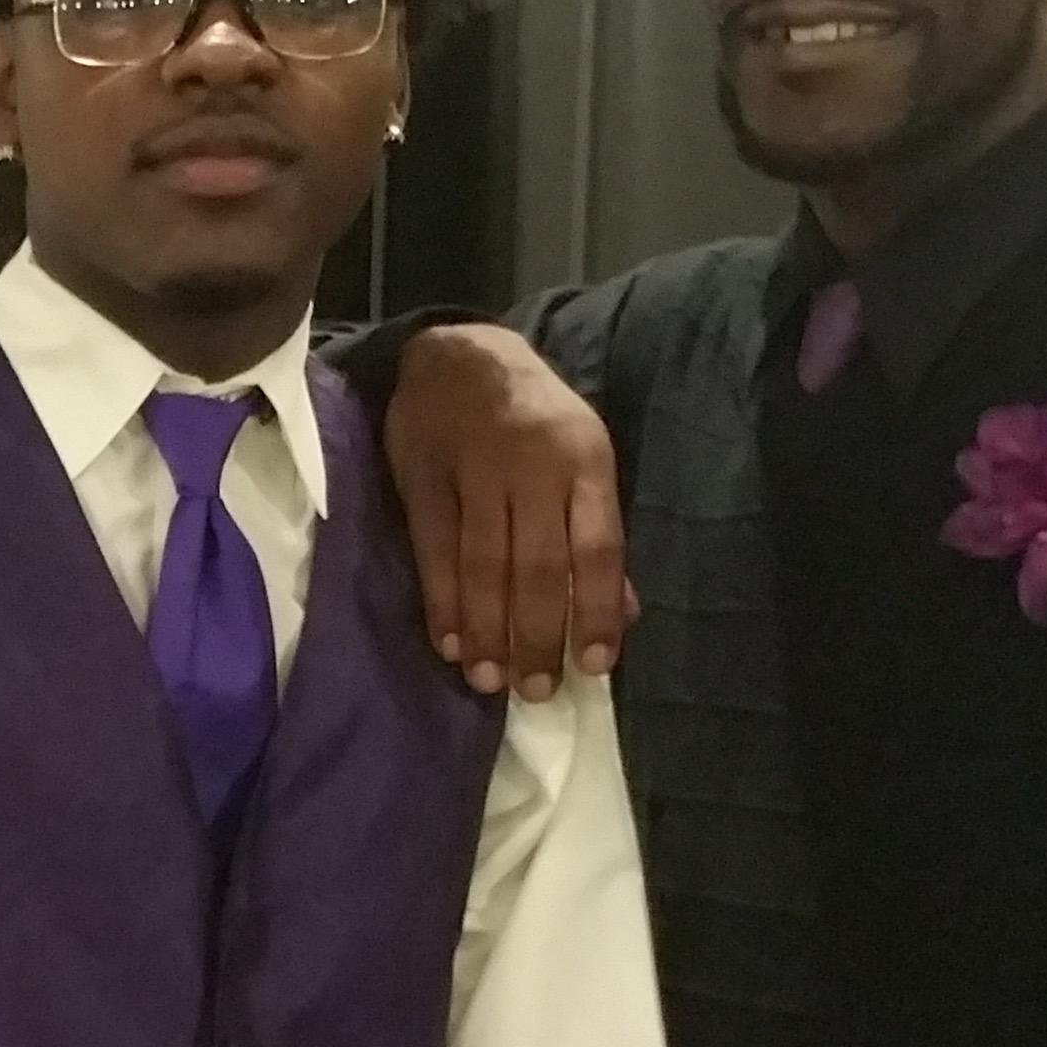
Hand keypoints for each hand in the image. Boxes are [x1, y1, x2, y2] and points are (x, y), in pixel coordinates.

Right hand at [386, 324, 631, 699]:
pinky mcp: (424, 477)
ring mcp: (474, 470)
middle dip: (538, 634)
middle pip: (538, 565)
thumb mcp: (583, 458)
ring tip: (490, 679)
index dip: (597, 610)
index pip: (597, 546)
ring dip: (487, 630)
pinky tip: (449, 643)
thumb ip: (596, 534)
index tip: (595, 665)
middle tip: (536, 691)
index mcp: (584, 459)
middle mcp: (533, 465)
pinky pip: (434, 551)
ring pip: (483, 565)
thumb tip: (621, 616)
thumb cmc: (535, 419)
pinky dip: (442, 602)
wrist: (459, 354)